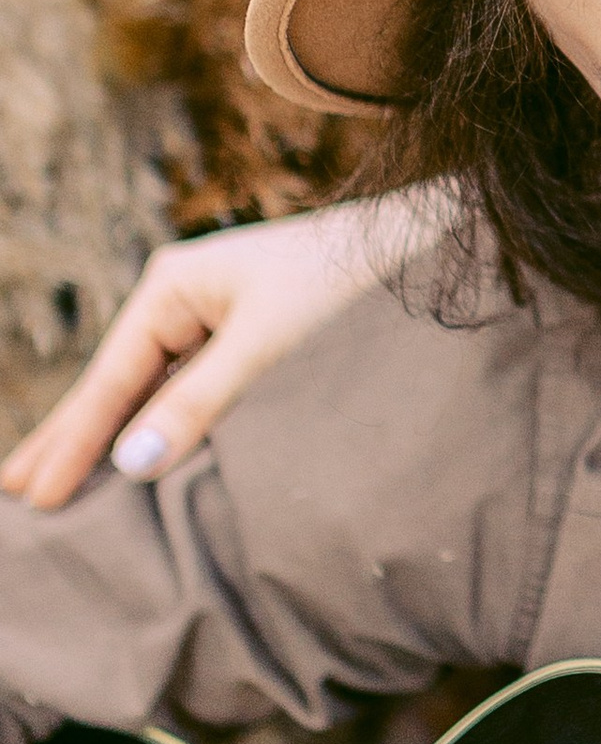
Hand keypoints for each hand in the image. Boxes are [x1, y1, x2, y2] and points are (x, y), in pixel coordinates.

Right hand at [0, 194, 433, 510]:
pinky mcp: (244, 338)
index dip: (73, 442)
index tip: (36, 496)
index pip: (110, 379)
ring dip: (107, 439)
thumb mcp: (268, 346)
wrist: (417, 247)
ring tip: (52, 484)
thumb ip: (200, 404)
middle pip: (113, 384)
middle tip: (13, 493)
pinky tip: (133, 456)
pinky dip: (156, 426)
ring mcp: (211, 319)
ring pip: (147, 392)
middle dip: (67, 439)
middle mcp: (182, 299)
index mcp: (172, 286)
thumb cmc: (344, 284)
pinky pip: (184, 392)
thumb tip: (132, 463)